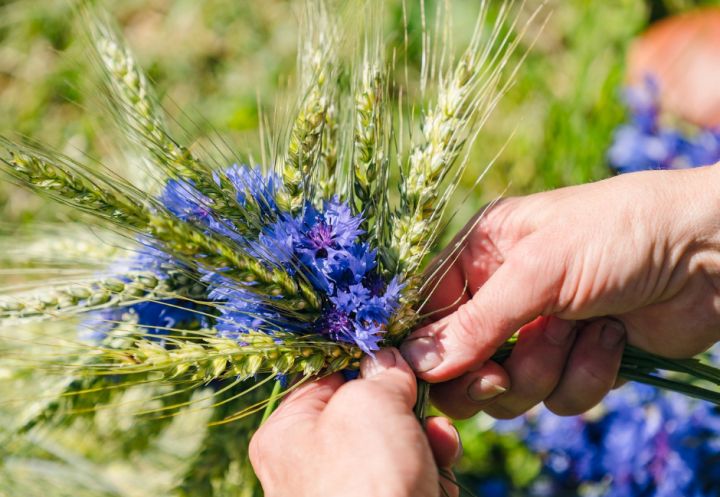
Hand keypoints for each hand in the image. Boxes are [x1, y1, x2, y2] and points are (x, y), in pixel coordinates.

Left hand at [249, 348, 461, 496]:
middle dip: (406, 407)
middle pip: (369, 410)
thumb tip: (388, 359)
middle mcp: (312, 463)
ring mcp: (349, 489)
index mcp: (288, 432)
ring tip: (438, 448)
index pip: (327, 376)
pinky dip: (431, 472)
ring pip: (398, 442)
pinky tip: (439, 478)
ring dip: (426, 440)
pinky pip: (412, 474)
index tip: (399, 354)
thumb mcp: (368, 402)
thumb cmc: (366, 478)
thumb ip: (378, 372)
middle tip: (423, 405)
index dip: (367, 361)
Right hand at [400, 164, 719, 418]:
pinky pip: (558, 398)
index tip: (437, 372)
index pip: (430, 312)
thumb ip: (475, 322)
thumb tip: (417, 363)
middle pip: (463, 364)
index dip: (430, 347)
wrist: (710, 254)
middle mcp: (503, 296)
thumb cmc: (619, 233)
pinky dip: (587, 375)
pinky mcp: (578, 362)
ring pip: (510, 389)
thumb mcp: (538, 269)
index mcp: (482, 256)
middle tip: (502, 373)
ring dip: (548, 368)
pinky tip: (612, 337)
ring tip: (581, 328)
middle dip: (490, 372)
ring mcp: (540, 332)